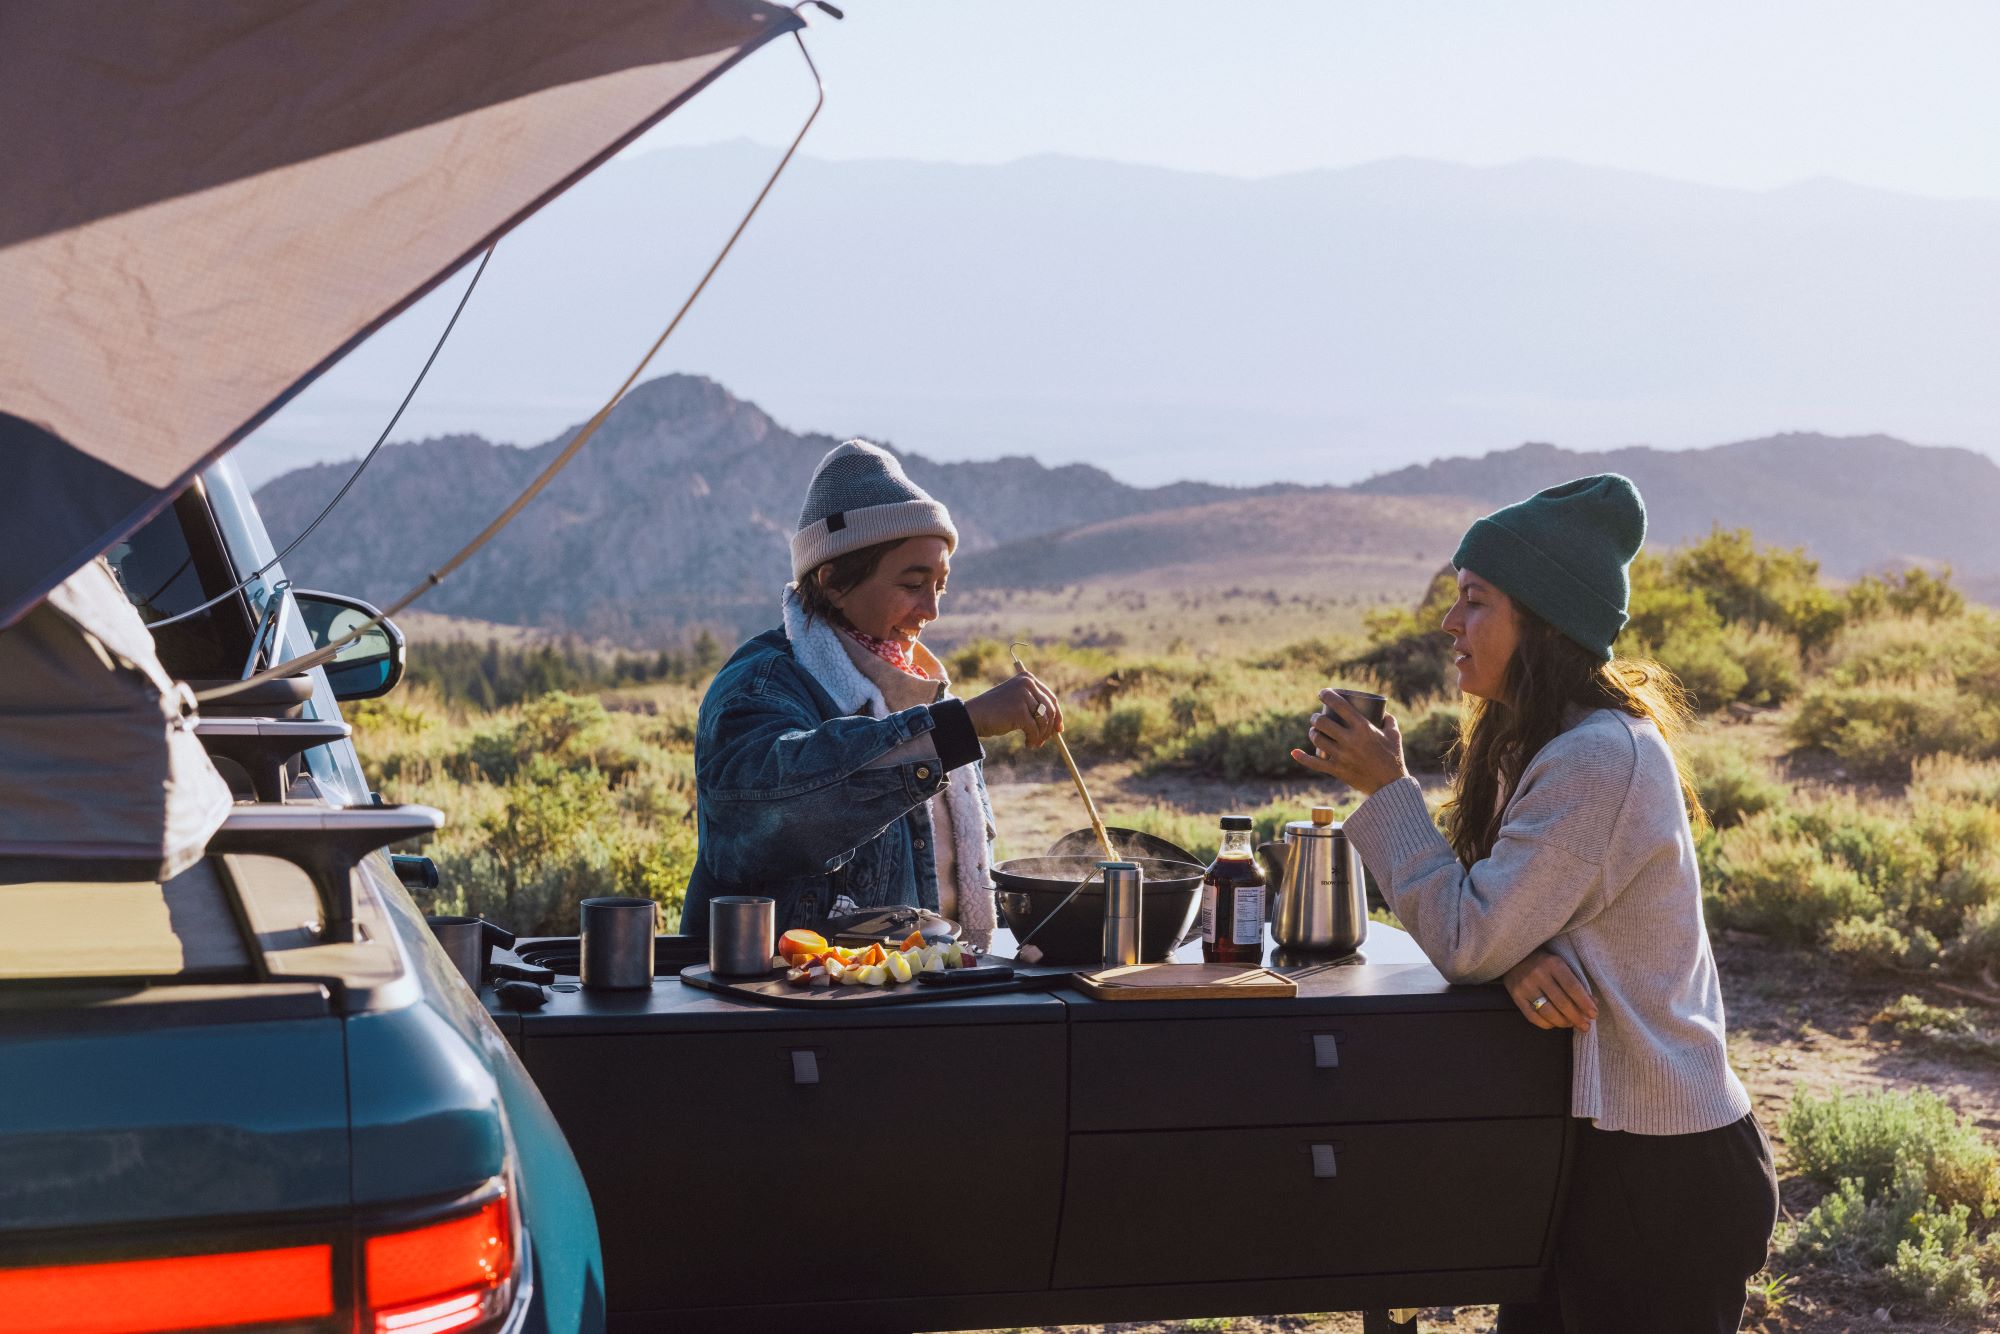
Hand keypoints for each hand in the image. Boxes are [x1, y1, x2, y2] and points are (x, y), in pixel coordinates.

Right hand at [965, 671, 1063, 747]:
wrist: (974, 715)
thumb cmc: (994, 711)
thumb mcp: (1017, 703)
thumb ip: (1034, 707)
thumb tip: (1056, 725)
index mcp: (1028, 678)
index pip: (1051, 698)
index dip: (1057, 715)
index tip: (1059, 729)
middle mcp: (1027, 684)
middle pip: (1051, 709)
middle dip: (1050, 728)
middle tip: (1046, 740)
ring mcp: (1023, 696)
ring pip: (1044, 721)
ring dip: (1041, 736)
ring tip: (1034, 743)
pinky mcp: (1019, 710)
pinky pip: (1034, 729)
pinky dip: (1033, 739)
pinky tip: (1028, 744)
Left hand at [1290, 688, 1407, 794]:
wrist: (1391, 786)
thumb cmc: (1393, 758)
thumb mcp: (1394, 735)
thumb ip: (1389, 722)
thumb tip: (1385, 714)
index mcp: (1363, 727)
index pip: (1339, 705)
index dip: (1327, 695)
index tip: (1322, 692)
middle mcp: (1349, 740)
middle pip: (1323, 722)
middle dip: (1316, 717)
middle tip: (1317, 717)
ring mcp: (1341, 756)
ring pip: (1317, 739)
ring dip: (1312, 733)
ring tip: (1314, 731)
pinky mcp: (1337, 770)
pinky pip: (1315, 763)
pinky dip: (1302, 757)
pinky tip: (1294, 752)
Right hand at [1502, 949, 1595, 1032]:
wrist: (1515, 956)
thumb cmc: (1544, 962)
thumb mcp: (1561, 965)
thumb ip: (1576, 982)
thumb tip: (1593, 1003)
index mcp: (1553, 963)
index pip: (1572, 987)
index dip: (1585, 1003)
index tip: (1594, 1014)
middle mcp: (1538, 974)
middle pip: (1561, 1002)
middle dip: (1576, 1017)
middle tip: (1586, 1026)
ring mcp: (1525, 986)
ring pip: (1547, 1012)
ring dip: (1563, 1022)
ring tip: (1572, 1025)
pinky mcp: (1516, 996)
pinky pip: (1532, 1017)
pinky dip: (1546, 1024)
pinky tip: (1555, 1024)